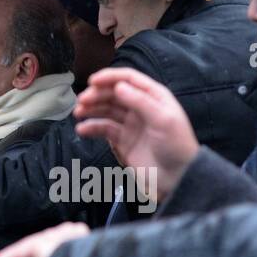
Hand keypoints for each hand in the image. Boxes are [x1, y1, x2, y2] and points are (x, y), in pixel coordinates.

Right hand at [75, 67, 199, 201]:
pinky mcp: (123, 140)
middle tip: (82, 101)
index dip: (110, 77)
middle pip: (114, 93)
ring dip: (91, 109)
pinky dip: (92, 127)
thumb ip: (140, 101)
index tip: (92, 81)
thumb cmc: (176, 146)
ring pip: (106, 110)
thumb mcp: (163, 120)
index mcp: (154, 96)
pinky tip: (82, 129)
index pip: (129, 78)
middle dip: (97, 94)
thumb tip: (118, 86)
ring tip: (78, 113)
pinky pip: (104, 129)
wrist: (178, 179)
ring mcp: (131, 123)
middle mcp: (140, 107)